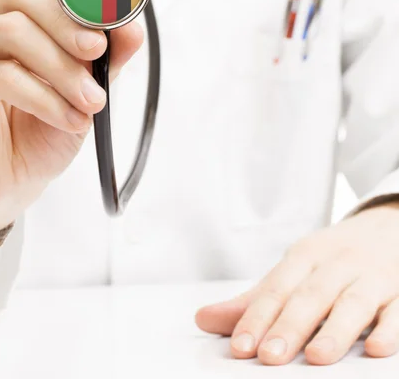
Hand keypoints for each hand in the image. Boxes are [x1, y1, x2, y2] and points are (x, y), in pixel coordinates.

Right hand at [0, 0, 142, 259]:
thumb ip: (105, 59)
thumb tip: (132, 26)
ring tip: (91, 102)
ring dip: (62, 68)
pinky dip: (44, 97)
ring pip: (11, 29)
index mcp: (14, 14)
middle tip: (98, 52)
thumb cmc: (35, 135)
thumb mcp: (83, 93)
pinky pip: (1, 75)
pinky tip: (67, 119)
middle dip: (69, 20)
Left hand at [195, 202, 398, 364]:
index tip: (239, 347)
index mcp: (304, 257)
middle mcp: (335, 264)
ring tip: (316, 358)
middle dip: (289, 326)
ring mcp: (371, 276)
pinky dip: (389, 328)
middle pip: (310, 296)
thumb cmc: (331, 257)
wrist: (387, 226)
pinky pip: (397, 310)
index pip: (276, 289)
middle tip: (269, 356)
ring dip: (335, 330)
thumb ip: (253, 300)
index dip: (256, 317)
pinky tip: (377, 348)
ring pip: (353, 303)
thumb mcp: (293, 270)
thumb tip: (203, 319)